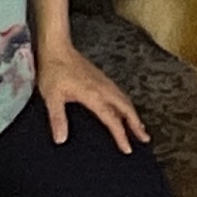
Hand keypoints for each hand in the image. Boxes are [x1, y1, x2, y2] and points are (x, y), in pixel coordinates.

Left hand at [36, 33, 152, 151]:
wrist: (57, 48)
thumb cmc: (54, 70)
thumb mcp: (52, 96)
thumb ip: (57, 118)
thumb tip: (61, 139)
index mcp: (94, 95)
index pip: (112, 119)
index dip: (121, 135)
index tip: (128, 149)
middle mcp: (103, 89)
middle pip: (127, 108)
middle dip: (136, 124)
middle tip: (145, 138)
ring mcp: (104, 82)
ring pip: (125, 100)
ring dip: (134, 114)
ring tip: (139, 127)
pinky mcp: (101, 78)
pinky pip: (119, 94)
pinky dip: (127, 104)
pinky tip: (124, 108)